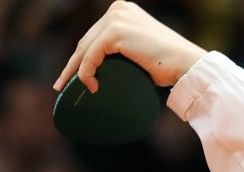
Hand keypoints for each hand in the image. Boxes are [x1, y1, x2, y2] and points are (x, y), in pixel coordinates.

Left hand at [54, 1, 206, 91]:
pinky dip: (86, 72)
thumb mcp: (136, 51)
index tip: (66, 77)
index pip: (92, 36)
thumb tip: (97, 71)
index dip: (77, 58)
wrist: (183, 64)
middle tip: (60, 86)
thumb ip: (118, 51)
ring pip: (85, 49)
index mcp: (122, 11)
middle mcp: (118, 9)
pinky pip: (91, 55)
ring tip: (69, 90)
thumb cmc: (163, 65)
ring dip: (74, 72)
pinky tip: (91, 86)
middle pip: (85, 42)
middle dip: (71, 65)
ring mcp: (117, 18)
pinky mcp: (116, 31)